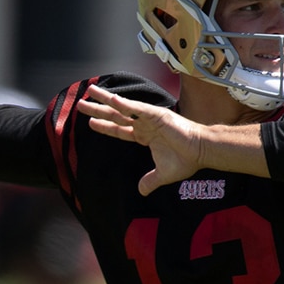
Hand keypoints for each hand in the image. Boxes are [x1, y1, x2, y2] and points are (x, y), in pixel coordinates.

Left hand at [78, 85, 204, 195]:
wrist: (202, 152)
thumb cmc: (186, 160)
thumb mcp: (163, 174)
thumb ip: (150, 181)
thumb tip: (142, 192)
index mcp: (145, 135)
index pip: (119, 129)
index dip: (105, 126)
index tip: (90, 122)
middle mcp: (145, 124)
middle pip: (116, 115)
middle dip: (98, 109)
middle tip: (81, 104)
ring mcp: (150, 118)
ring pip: (123, 107)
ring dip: (106, 99)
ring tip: (90, 91)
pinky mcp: (158, 115)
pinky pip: (139, 108)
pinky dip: (126, 103)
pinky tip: (112, 99)